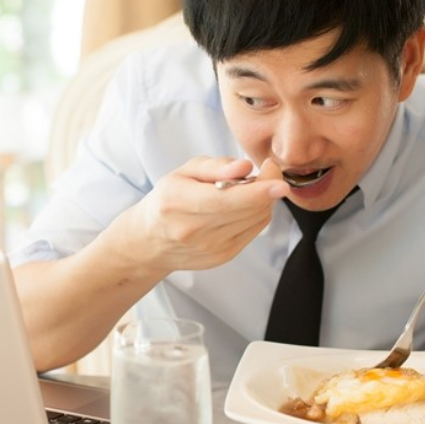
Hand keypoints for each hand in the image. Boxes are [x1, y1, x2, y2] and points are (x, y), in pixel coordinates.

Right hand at [115, 156, 289, 272]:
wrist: (150, 242)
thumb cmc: (168, 199)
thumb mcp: (182, 172)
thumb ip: (215, 166)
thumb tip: (245, 166)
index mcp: (178, 202)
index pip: (229, 199)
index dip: (260, 186)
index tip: (274, 168)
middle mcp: (194, 230)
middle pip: (250, 208)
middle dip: (267, 186)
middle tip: (267, 170)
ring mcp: (211, 248)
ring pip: (257, 218)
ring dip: (263, 199)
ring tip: (250, 187)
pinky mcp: (223, 257)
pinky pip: (254, 230)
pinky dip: (258, 213)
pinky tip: (246, 204)